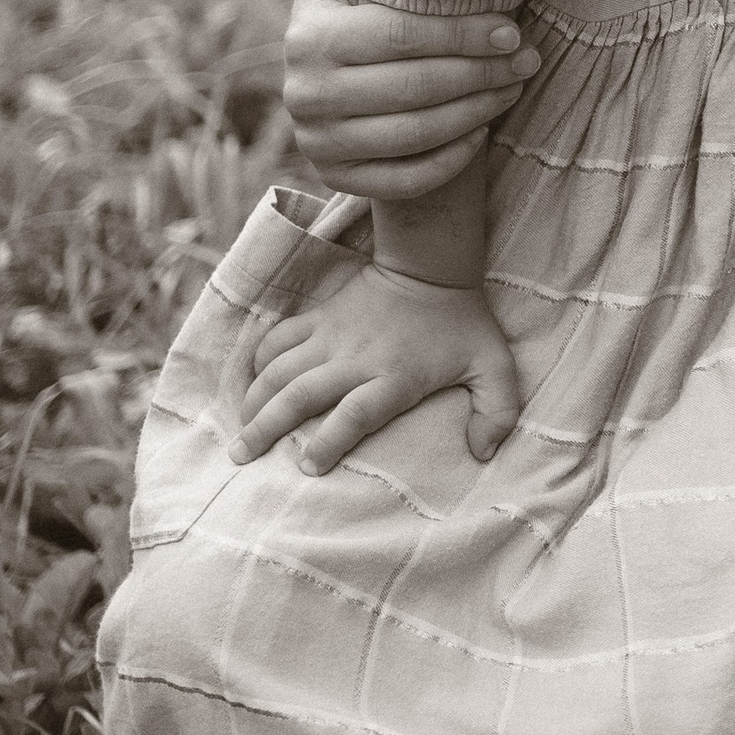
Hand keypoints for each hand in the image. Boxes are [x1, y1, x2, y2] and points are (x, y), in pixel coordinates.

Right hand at [236, 260, 522, 474]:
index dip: (328, 442)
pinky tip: (248, 386)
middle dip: (267, 427)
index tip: (307, 468)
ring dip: (255, 401)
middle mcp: (355, 358)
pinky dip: (259, 361)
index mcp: (394, 376)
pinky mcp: (319, 318)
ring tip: (237, 434)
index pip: (354, 414)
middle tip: (242, 457)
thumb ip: (497, 411)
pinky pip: (279, 339)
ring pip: (281, 369)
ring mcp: (332, 336)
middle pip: (302, 394)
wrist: (432, 267)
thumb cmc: (463, 324)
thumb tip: (483, 453)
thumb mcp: (495, 367)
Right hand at [283, 0, 535, 202]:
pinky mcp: (337, 180)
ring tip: (515, 86)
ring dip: (478, 110)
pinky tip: (481, 131)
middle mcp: (304, 95)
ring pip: (418, 134)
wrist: (334, 89)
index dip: (460, 34)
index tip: (511, 28)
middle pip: (416, 87)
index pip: (399, 36)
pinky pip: (407, 178)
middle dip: (482, 72)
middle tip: (529, 59)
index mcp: (308, 37)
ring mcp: (319, 144)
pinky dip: (451, 158)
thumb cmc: (349, 13)